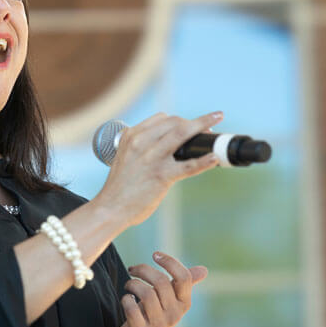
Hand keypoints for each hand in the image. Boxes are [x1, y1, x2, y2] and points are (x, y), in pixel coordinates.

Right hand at [94, 112, 222, 227]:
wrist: (109, 209)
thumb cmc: (120, 186)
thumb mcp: (125, 157)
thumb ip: (141, 147)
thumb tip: (166, 145)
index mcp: (132, 135)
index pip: (162, 118)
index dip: (181, 120)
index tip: (192, 125)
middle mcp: (141, 142)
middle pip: (175, 122)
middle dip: (195, 123)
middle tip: (209, 129)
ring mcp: (152, 158)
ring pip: (182, 134)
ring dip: (203, 127)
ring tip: (216, 130)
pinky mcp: (161, 176)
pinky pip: (188, 166)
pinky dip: (204, 161)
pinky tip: (215, 159)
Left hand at [116, 251, 207, 326]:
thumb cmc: (154, 316)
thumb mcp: (171, 301)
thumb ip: (184, 284)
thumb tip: (204, 270)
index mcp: (184, 303)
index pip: (183, 278)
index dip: (169, 262)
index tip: (155, 255)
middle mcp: (174, 315)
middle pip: (160, 282)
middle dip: (143, 270)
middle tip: (132, 270)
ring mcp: (158, 326)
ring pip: (145, 294)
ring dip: (132, 284)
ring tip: (128, 285)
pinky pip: (131, 308)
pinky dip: (126, 299)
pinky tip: (126, 300)